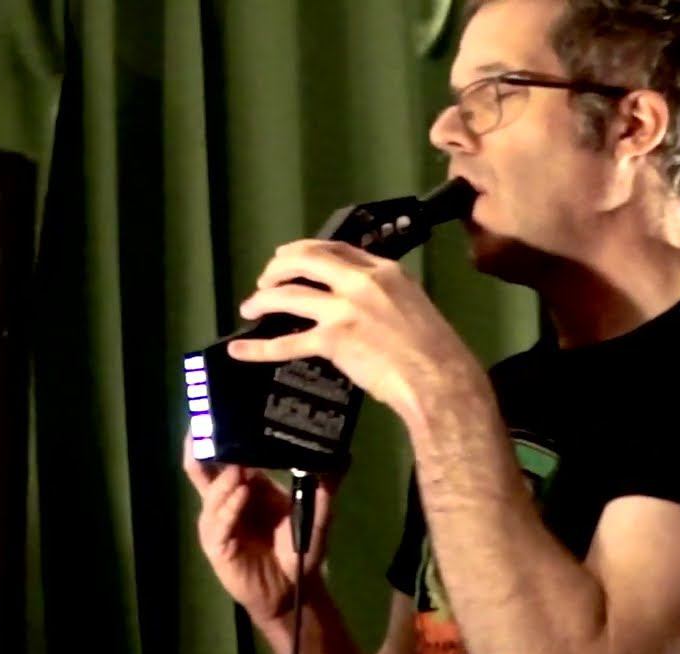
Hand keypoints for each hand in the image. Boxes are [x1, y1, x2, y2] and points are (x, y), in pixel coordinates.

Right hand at [182, 433, 337, 620]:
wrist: (294, 587)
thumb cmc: (300, 546)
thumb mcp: (317, 510)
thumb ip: (326, 483)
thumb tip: (344, 454)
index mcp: (247, 483)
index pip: (227, 452)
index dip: (223, 431)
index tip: (227, 404)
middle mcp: (227, 498)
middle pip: (203, 466)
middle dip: (203, 443)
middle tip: (205, 419)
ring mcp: (218, 521)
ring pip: (210, 491)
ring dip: (225, 476)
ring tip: (240, 464)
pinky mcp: (217, 545)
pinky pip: (219, 522)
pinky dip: (230, 505)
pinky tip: (242, 492)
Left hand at [228, 239, 485, 429]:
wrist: (438, 378)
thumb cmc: (434, 349)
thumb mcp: (413, 304)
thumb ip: (385, 295)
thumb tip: (361, 302)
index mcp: (385, 270)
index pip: (336, 248)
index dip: (305, 251)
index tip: (290, 257)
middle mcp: (361, 282)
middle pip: (306, 260)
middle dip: (278, 267)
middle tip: (265, 279)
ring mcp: (344, 309)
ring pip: (289, 295)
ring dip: (263, 300)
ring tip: (249, 307)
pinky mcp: (333, 340)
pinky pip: (287, 343)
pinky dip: (259, 347)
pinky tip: (240, 349)